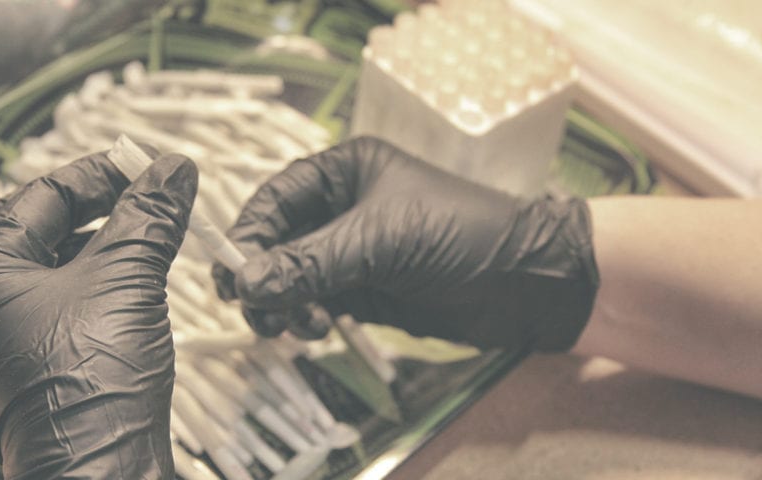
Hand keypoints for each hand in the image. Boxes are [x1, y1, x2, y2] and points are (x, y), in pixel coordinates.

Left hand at [0, 150, 196, 478]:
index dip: (100, 174)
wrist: (96, 468)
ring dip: (110, 245)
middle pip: (46, 229)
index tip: (148, 165)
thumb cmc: (92, 375)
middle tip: (152, 195)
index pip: (41, 196)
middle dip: (103, 208)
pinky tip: (144, 279)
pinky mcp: (40, 364)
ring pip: (61, 268)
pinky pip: (70, 305)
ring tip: (157, 233)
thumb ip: (148, 216)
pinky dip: (107, 284)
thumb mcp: (125, 278)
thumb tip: (175, 168)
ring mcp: (10, 337)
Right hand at [213, 136, 598, 350]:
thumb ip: (310, 262)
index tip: (234, 277)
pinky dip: (303, 318)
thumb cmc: (462, 236)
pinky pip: (313, 302)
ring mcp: (351, 252)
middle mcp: (340, 208)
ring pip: (289, 278)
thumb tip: (244, 284)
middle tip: (259, 312)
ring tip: (300, 326)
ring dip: (281, 303)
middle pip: (274, 242)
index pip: (273, 199)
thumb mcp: (381, 241)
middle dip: (261, 277)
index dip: (248, 236)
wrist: (528, 284)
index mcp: (343, 171)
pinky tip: (316, 328)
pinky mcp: (363, 291)